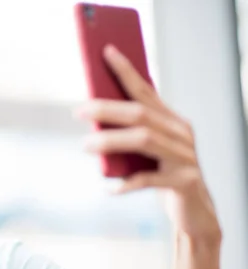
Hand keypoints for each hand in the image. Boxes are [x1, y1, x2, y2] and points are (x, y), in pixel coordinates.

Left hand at [75, 45, 221, 241]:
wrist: (195, 212)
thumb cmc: (163, 177)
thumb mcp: (147, 152)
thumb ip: (128, 134)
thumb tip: (91, 119)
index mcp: (172, 121)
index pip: (145, 91)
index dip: (125, 71)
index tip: (106, 53)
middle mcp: (181, 134)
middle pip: (141, 113)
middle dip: (107, 108)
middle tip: (78, 111)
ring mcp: (185, 158)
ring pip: (144, 140)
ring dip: (110, 141)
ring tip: (85, 145)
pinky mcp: (185, 182)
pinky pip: (149, 180)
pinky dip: (125, 184)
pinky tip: (108, 188)